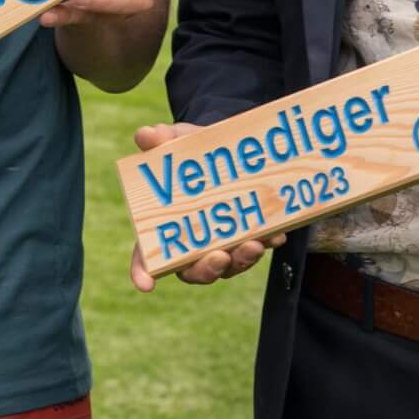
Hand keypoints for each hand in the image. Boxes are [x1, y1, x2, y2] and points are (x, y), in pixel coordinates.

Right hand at [127, 123, 284, 291]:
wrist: (227, 147)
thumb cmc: (192, 149)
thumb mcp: (179, 140)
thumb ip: (163, 140)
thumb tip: (145, 134)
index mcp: (164, 225)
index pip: (146, 256)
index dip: (143, 272)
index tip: (146, 284)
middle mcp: (192, 242)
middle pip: (193, 270)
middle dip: (206, 269)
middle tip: (219, 257)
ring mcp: (222, 242)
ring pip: (229, 266)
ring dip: (242, 260)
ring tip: (255, 243)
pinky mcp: (248, 236)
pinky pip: (257, 249)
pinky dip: (267, 243)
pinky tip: (276, 233)